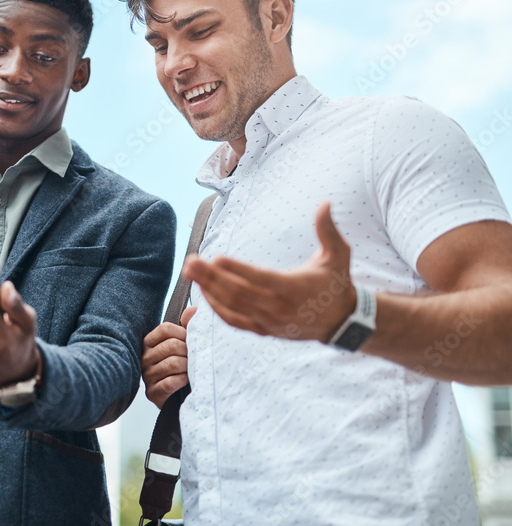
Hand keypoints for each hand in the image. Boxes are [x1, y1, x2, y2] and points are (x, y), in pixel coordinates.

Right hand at [142, 307, 196, 408]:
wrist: (182, 397)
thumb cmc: (184, 366)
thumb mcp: (186, 345)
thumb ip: (189, 326)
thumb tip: (192, 311)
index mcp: (149, 342)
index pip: (166, 329)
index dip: (184, 334)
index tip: (192, 342)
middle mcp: (144, 357)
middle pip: (172, 346)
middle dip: (189, 352)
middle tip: (195, 358)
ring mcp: (147, 376)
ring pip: (173, 363)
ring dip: (188, 367)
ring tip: (192, 370)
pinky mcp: (152, 393)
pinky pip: (170, 382)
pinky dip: (183, 380)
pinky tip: (186, 381)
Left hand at [183, 202, 356, 342]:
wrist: (343, 323)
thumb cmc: (337, 283)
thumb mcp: (338, 255)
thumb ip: (328, 230)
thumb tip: (326, 202)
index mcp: (295, 288)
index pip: (261, 279)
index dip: (238, 270)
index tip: (217, 258)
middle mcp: (280, 308)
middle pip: (239, 294)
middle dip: (212, 278)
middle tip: (191, 262)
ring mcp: (270, 322)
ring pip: (233, 308)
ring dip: (209, 290)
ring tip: (190, 272)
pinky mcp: (264, 330)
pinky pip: (235, 321)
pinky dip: (217, 308)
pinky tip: (203, 291)